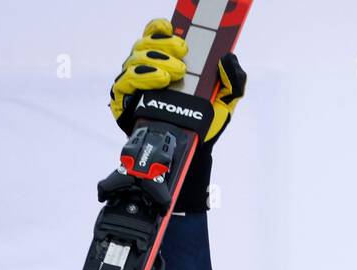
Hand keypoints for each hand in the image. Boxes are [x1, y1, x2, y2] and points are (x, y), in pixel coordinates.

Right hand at [109, 18, 245, 144]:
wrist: (191, 153)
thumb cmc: (202, 124)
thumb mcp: (223, 102)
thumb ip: (233, 81)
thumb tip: (228, 58)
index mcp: (166, 63)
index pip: (156, 36)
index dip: (160, 29)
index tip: (173, 29)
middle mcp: (146, 70)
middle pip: (144, 45)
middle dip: (163, 46)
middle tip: (183, 55)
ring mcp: (134, 86)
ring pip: (133, 61)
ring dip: (154, 62)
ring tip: (173, 74)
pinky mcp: (124, 102)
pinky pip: (124, 83)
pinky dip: (140, 78)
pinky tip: (158, 81)